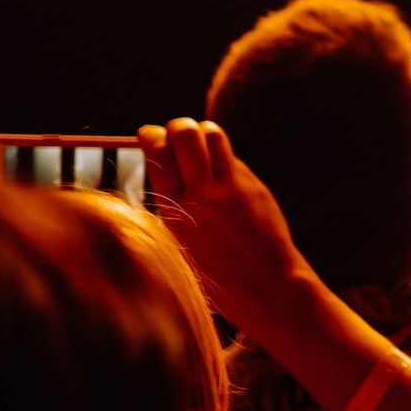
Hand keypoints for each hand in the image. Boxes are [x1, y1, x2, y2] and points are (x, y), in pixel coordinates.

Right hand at [139, 118, 307, 323]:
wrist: (263, 285)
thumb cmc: (214, 275)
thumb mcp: (177, 244)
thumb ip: (172, 207)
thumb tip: (165, 173)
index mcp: (173, 211)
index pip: (158, 155)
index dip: (151, 137)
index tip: (148, 133)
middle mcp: (201, 194)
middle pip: (184, 135)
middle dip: (175, 125)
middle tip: (173, 130)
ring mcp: (230, 187)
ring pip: (213, 135)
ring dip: (201, 130)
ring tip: (196, 137)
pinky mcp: (253, 185)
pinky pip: (232, 156)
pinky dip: (220, 153)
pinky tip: (217, 163)